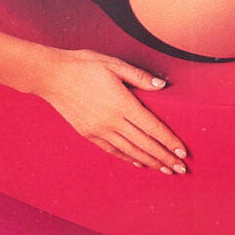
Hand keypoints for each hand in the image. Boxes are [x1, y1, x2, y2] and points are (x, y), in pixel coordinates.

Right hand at [34, 49, 189, 172]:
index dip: (169, 141)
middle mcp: (112, 121)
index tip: (182, 152)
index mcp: (122, 103)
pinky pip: (112, 150)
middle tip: (181, 169)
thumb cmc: (84, 65)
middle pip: (145, 144)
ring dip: (150, 162)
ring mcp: (99, 130)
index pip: (152, 127)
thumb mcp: (114, 64)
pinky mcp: (88, 133)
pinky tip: (139, 163)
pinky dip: (128, 158)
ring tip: (165, 170)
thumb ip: (139, 77)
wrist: (52, 76)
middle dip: (164, 158)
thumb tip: (162, 85)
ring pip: (130, 151)